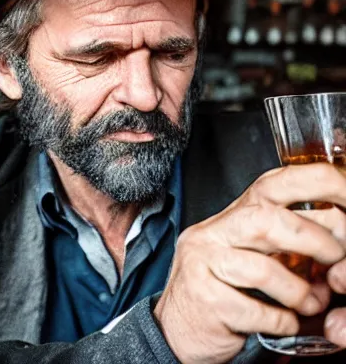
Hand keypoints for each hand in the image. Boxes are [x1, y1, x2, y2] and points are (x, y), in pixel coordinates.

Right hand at [154, 163, 345, 363]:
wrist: (178, 324)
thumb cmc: (223, 287)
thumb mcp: (251, 253)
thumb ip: (284, 242)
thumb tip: (339, 238)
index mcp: (230, 216)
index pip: (271, 183)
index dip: (316, 184)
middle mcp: (212, 232)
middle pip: (265, 219)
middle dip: (313, 238)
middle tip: (337, 258)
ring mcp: (203, 263)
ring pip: (261, 268)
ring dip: (299, 289)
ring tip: (312, 302)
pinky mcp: (202, 298)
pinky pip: (253, 310)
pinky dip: (281, 319)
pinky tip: (285, 321)